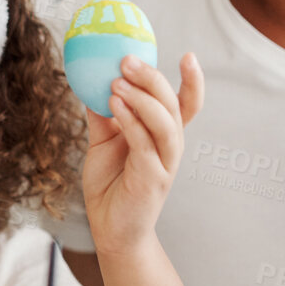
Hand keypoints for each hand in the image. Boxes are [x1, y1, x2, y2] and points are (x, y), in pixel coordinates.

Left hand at [81, 53, 203, 254]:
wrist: (110, 230)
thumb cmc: (110, 185)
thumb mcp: (103, 142)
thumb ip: (103, 114)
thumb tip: (91, 81)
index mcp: (163, 135)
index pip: (187, 104)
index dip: (193, 81)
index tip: (188, 54)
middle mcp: (170, 147)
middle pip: (173, 106)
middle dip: (154, 78)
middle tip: (128, 60)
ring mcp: (165, 163)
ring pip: (165, 123)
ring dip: (142, 98)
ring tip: (117, 81)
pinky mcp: (153, 179)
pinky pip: (145, 144)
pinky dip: (131, 120)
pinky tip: (113, 104)